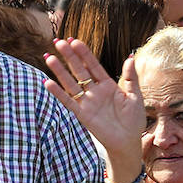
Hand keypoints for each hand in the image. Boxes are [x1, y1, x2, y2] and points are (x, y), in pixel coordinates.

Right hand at [43, 39, 145, 172]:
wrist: (127, 141)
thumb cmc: (133, 119)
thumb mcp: (135, 95)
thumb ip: (131, 77)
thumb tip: (130, 57)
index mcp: (108, 84)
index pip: (93, 65)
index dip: (84, 53)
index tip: (74, 41)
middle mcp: (94, 91)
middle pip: (79, 70)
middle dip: (69, 56)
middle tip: (58, 42)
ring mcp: (87, 102)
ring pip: (70, 83)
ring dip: (59, 71)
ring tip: (49, 57)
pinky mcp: (81, 114)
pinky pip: (68, 101)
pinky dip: (57, 93)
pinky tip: (47, 83)